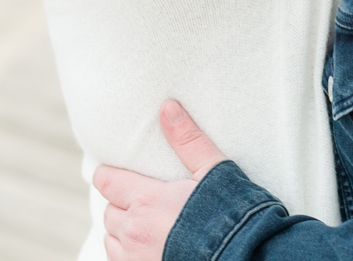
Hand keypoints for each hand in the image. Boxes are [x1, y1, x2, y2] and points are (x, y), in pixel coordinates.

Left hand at [95, 101, 228, 260]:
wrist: (246, 258)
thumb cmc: (232, 217)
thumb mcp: (213, 172)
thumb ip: (188, 141)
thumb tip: (167, 107)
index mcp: (146, 200)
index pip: (106, 181)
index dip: (109, 175)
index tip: (117, 173)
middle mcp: (135, 232)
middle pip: (109, 211)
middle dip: (121, 203)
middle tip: (141, 200)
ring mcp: (136, 259)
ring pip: (112, 240)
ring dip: (122, 232)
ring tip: (144, 225)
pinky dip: (128, 254)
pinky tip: (148, 247)